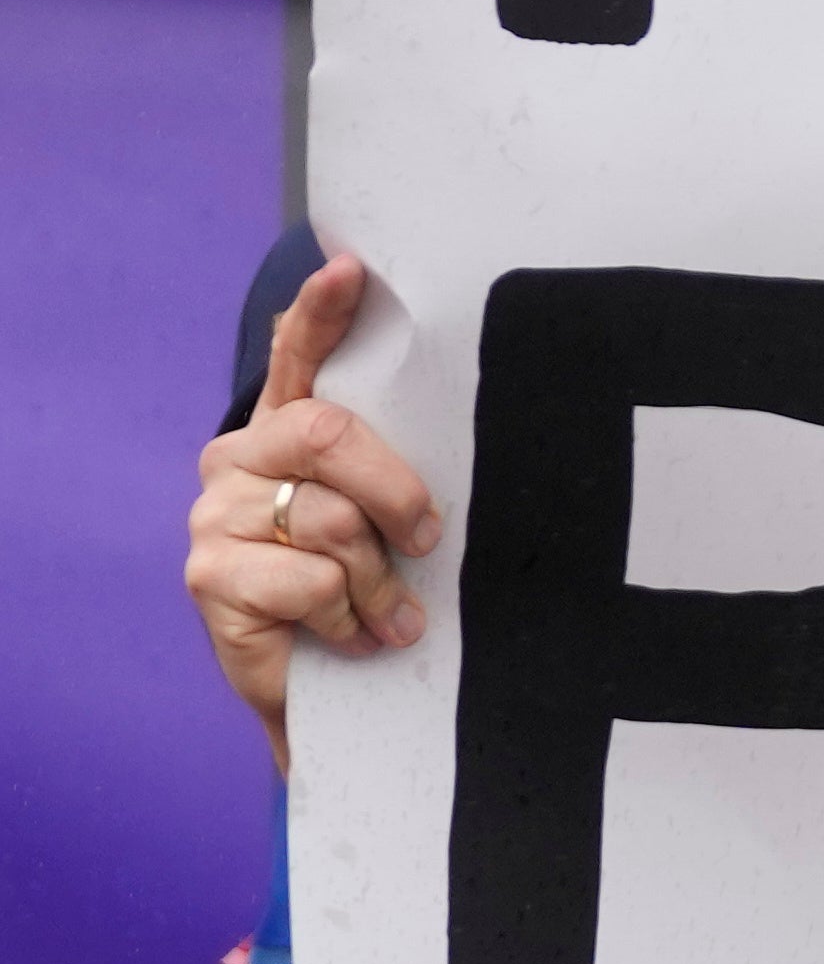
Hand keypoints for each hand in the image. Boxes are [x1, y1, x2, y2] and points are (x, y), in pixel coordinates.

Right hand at [185, 253, 436, 762]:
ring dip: (379, 579)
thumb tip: (475, 426)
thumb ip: (404, 470)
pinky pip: (308, 580)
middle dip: (397, 492)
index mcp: (287, 434)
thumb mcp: (396, 525)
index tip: (350, 268)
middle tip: (427, 542)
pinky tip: (353, 635)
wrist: (333, 694)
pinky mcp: (208, 577)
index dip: (320, 312)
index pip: (298, 356)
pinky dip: (349, 616)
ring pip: (328, 519)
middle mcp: (239, 460)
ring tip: (388, 612)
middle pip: (327, 434)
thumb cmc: (375, 596)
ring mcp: (215, 516)